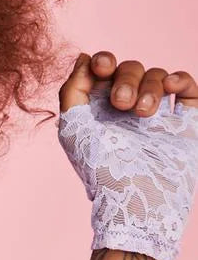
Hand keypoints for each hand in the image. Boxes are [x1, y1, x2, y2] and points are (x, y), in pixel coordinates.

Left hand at [56, 51, 197, 259]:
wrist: (137, 201)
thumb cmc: (100, 170)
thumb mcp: (73, 129)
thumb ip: (73, 90)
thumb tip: (83, 58)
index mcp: (99, 108)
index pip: (105, 69)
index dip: (104, 61)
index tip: (102, 68)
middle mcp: (128, 108)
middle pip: (131, 68)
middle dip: (126, 79)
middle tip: (121, 106)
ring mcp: (159, 115)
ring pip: (158, 75)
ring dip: (150, 87)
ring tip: (143, 115)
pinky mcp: (185, 123)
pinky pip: (188, 88)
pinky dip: (181, 79)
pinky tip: (172, 88)